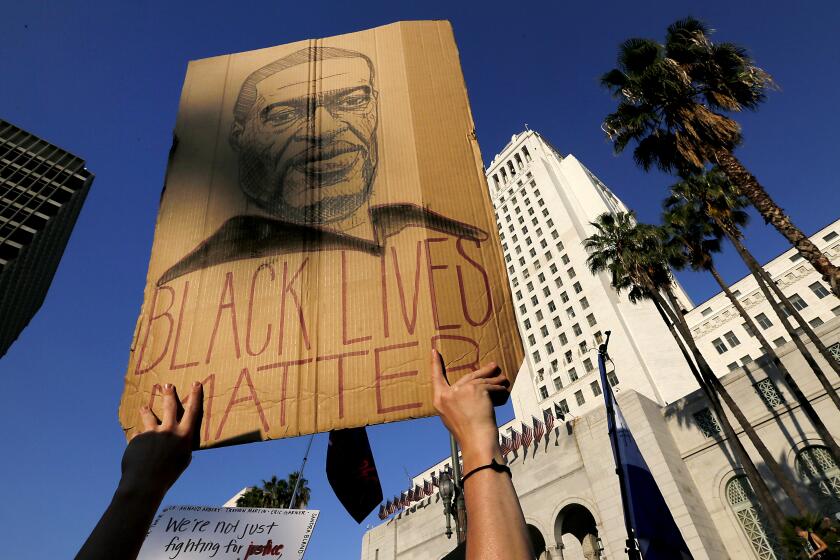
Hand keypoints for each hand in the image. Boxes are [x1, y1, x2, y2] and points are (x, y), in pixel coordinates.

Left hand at [119, 382, 203, 498]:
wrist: (145, 482)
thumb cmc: (168, 474)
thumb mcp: (183, 460)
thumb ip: (182, 446)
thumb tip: (181, 440)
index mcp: (184, 435)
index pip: (192, 411)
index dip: (195, 396)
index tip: (196, 384)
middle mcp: (168, 430)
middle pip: (169, 406)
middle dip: (168, 394)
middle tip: (166, 385)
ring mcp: (151, 432)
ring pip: (148, 415)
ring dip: (146, 410)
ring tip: (144, 407)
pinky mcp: (137, 437)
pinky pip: (138, 435)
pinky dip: (138, 440)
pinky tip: (137, 450)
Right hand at [430, 350, 508, 469]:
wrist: (476, 440)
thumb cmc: (468, 434)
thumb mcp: (453, 417)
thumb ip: (457, 402)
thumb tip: (472, 388)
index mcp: (439, 400)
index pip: (436, 378)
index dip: (435, 364)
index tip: (434, 351)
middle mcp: (448, 393)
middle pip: (467, 377)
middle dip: (483, 372)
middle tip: (492, 366)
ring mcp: (461, 390)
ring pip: (480, 380)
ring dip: (494, 380)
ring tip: (503, 378)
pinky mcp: (475, 389)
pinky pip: (489, 386)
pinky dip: (498, 388)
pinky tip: (504, 389)